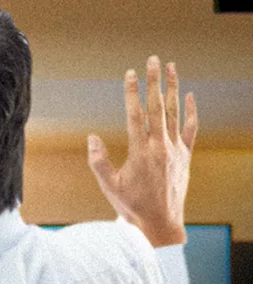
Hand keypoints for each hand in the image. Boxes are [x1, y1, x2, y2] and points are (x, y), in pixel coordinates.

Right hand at [87, 56, 196, 246]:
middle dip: (154, 81)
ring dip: (173, 88)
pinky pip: (190, 129)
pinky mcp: (185, 156)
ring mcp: (175, 150)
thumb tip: (92, 137)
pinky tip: (190, 96)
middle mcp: (161, 147)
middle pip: (157, 106)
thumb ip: (98, 161)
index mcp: (141, 151)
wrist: (161, 223)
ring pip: (174, 113)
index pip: (136, 114)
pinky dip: (191, 112)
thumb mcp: (108, 185)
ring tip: (171, 68)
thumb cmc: (131, 205)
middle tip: (152, 60)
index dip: (132, 92)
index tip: (130, 73)